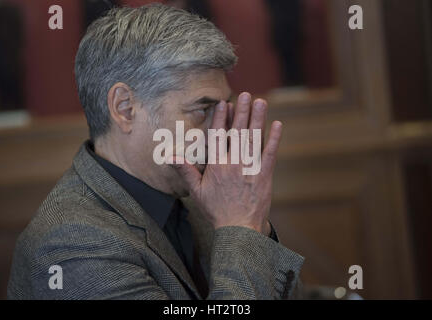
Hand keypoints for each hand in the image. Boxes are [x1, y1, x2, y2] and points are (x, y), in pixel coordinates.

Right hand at [172, 92, 282, 234]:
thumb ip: (186, 170)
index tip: (224, 103)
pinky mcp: (264, 174)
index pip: (218, 136)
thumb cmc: (216, 210)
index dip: (221, 118)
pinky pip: (270, 153)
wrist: (239, 228)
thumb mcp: (197, 191)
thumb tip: (171, 156)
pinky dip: (274, 138)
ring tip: (260, 102)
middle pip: (238, 132)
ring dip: (258, 119)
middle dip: (241, 111)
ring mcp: (250, 168)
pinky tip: (277, 124)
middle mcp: (234, 162)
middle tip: (245, 94)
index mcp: (217, 165)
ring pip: (255, 139)